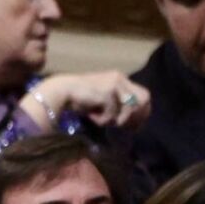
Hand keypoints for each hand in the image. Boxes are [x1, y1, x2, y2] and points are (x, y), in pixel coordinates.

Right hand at [30, 71, 151, 130]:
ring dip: (115, 120)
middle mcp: (120, 78)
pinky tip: (92, 118)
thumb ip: (118, 106)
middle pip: (143, 100)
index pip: (144, 95)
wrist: (61, 92)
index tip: (135, 125)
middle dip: (135, 117)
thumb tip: (135, 123)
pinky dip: (102, 121)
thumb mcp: (103, 101)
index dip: (143, 111)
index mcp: (120, 78)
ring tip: (101, 121)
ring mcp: (115, 84)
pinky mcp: (108, 92)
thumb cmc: (79, 98)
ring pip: (129, 109)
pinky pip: (112, 114)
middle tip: (121, 126)